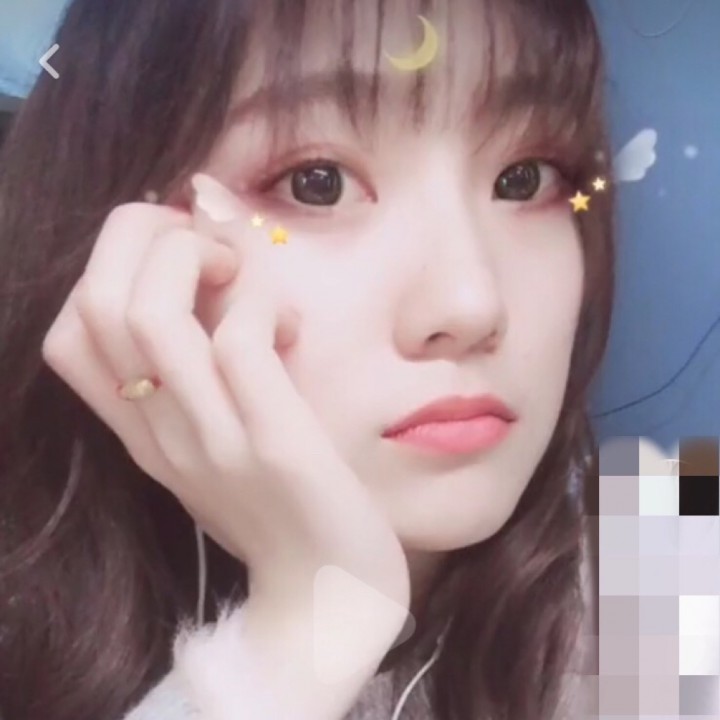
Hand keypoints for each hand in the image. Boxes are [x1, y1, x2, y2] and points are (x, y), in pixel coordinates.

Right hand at [42, 201, 409, 611]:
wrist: (330, 595)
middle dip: (142, 233)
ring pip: (151, 314)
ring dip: (196, 258)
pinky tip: (291, 325)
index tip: (175, 254)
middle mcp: (161, 434)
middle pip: (97, 301)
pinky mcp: (272, 445)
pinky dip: (261, 303)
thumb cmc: (287, 505)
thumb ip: (206, 376)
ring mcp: (211, 441)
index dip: (109, 264)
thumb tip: (216, 275)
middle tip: (209, 244)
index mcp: (145, 432)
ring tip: (242, 273)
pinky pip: (239, 344)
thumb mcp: (225, 440)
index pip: (70, 333)